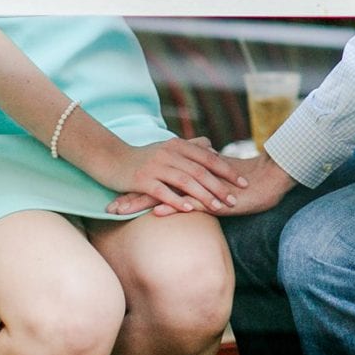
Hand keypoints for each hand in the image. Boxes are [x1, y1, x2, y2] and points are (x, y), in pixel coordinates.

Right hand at [97, 136, 247, 213]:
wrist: (110, 158)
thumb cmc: (142, 156)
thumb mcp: (168, 147)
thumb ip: (190, 147)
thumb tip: (212, 148)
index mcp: (178, 145)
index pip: (208, 157)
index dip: (227, 170)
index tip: (244, 181)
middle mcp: (169, 153)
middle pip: (200, 170)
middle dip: (220, 186)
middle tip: (236, 199)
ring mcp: (155, 166)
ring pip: (185, 181)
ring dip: (204, 195)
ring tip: (219, 207)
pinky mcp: (141, 179)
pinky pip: (162, 191)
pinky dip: (176, 200)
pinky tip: (189, 210)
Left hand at [107, 150, 295, 217]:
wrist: (269, 179)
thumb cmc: (245, 184)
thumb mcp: (218, 181)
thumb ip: (201, 180)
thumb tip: (186, 183)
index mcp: (191, 174)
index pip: (159, 178)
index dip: (138, 186)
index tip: (117, 194)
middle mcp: (193, 178)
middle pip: (156, 186)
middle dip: (131, 196)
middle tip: (109, 206)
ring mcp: (203, 188)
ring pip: (167, 194)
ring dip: (143, 203)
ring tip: (121, 212)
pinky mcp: (215, 198)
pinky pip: (191, 203)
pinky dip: (174, 206)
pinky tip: (158, 213)